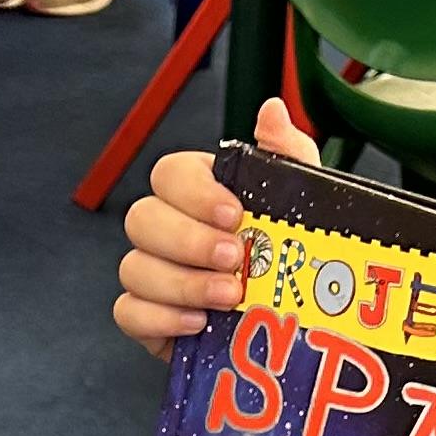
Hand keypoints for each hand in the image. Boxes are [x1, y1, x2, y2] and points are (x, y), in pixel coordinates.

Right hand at [115, 96, 325, 356]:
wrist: (306, 325)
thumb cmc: (298, 261)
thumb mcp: (306, 202)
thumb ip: (288, 155)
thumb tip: (271, 110)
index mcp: (202, 195)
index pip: (170, 174)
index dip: (194, 192)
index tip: (234, 214)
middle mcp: (171, 231)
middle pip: (141, 218)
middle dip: (186, 240)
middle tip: (233, 259)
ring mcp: (157, 276)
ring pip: (134, 267)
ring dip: (181, 283)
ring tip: (229, 299)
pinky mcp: (152, 321)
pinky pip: (128, 313)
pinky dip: (159, 318)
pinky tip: (199, 323)